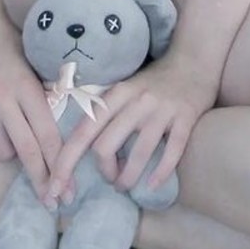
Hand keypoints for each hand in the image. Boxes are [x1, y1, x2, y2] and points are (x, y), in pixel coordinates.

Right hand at [0, 20, 61, 202]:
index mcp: (25, 86)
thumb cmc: (12, 43)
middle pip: (27, 151)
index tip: (68, 188)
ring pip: (2, 151)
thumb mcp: (37, 62)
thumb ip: (50, 93)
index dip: (59, 164)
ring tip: (18, 133)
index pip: (47, 135)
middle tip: (53, 200)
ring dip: (14, 151)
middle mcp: (1, 98)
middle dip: (42, 179)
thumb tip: (72, 127)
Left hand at [47, 50, 218, 203]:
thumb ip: (106, 113)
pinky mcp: (185, 118)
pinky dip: (160, 174)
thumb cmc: (154, 81)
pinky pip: (171, 152)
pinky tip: (152, 184)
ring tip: (126, 185)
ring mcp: (161, 110)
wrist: (193, 61)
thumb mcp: (125, 89)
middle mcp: (136, 101)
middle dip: (104, 171)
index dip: (66, 162)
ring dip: (128, 178)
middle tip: (111, 178)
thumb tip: (84, 148)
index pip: (83, 132)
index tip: (55, 188)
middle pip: (105, 146)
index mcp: (116, 94)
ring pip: (138, 154)